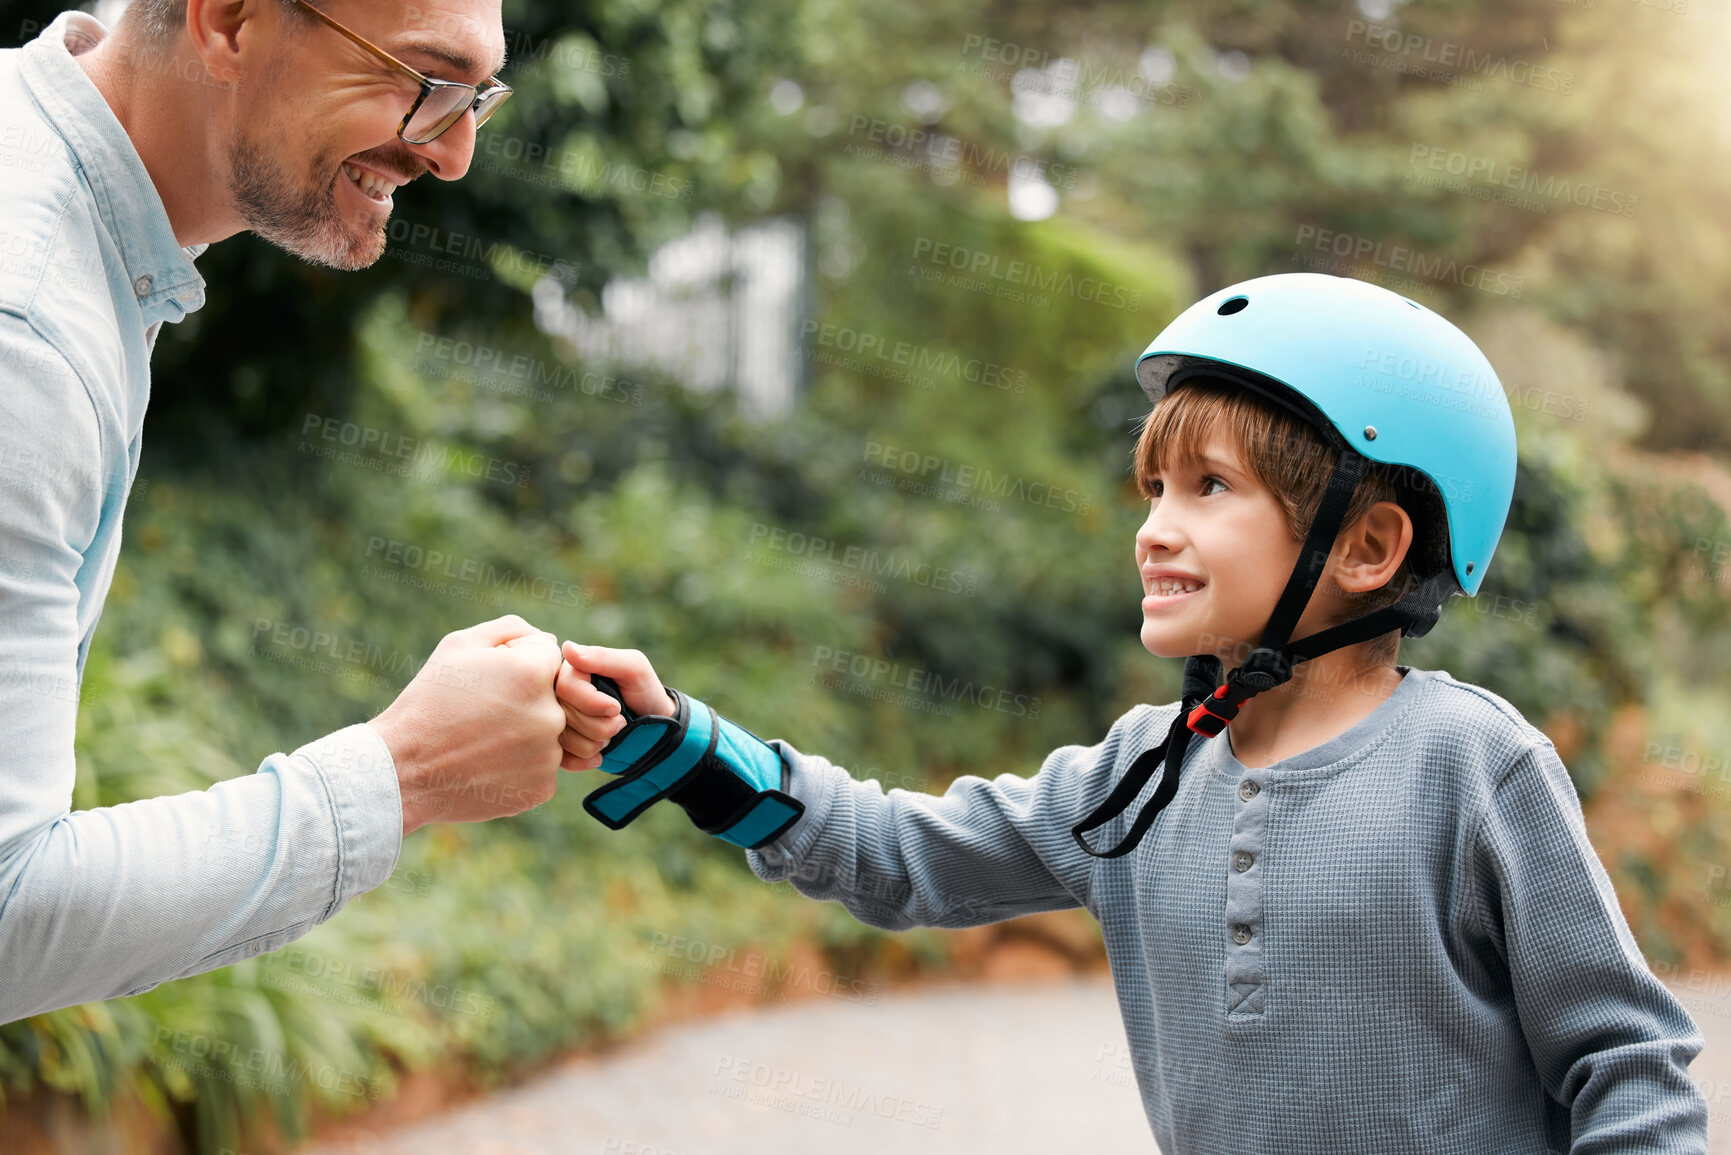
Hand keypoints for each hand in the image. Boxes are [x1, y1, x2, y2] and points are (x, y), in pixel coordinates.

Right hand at [367, 615, 566, 835]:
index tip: (486, 682)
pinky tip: (485, 764)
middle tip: (482, 714)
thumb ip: (512, 631)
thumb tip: (549, 642)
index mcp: (534, 673)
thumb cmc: (429, 702)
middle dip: (524, 700)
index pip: (548, 656)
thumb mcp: (460, 646)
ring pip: (548, 734)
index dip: (515, 664)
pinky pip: (540, 767)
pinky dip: (519, 766)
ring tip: (480, 741)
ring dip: (523, 734)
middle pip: (552, 697)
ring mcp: (548, 757)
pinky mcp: (541, 789)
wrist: (403, 769)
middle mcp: (551, 715)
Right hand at [555, 641, 674, 771]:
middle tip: (619, 722)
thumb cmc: (644, 690)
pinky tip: (600, 754)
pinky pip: (561, 760)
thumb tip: (568, 648)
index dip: (592, 704)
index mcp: (571, 671)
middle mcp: (557, 695)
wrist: (653, 727)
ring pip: (563, 740)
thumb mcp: (633, 668)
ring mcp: (557, 722)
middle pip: (563, 717)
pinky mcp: (560, 746)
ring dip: (594, 744)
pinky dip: (585, 761)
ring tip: (612, 736)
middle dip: (599, 727)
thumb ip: (603, 658)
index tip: (616, 708)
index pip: (565, 687)